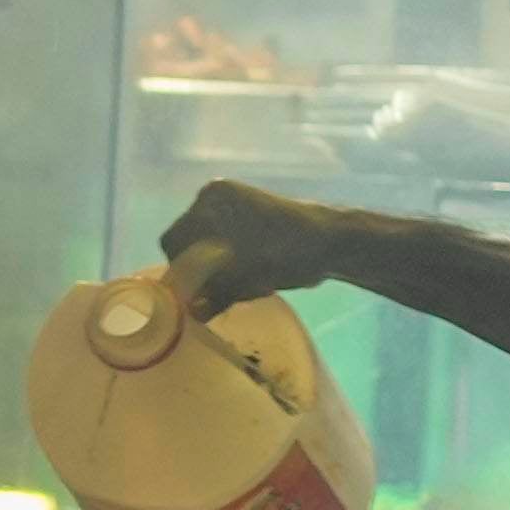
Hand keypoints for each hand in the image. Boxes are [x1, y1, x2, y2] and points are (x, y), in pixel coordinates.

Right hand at [156, 181, 345, 319]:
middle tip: (223, 292)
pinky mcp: (247, 216)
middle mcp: (215, 197)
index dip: (182, 271)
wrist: (334, 242)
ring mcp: (231, 204)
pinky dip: (230, 264)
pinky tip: (251, 276)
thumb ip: (217, 292)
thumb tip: (191, 312)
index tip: (198, 294)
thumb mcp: (250, 278)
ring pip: (206, 248)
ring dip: (218, 271)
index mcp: (212, 199)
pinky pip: (223, 245)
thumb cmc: (292, 253)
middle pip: (188, 245)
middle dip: (203, 272)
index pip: (175, 240)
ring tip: (244, 284)